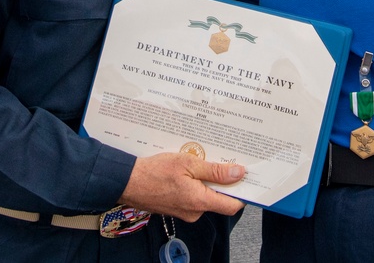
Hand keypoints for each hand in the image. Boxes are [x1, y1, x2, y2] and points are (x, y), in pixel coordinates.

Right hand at [119, 152, 245, 221]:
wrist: (127, 181)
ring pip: (205, 196)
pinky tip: (187, 170)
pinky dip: (194, 184)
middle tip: (221, 160)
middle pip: (219, 198)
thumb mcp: (189, 164)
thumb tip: (238, 173)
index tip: (246, 177)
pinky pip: (193, 196)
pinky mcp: (176, 208)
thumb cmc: (155, 171)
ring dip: (206, 180)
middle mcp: (194, 211)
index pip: (232, 205)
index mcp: (200, 202)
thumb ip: (215, 171)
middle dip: (221, 180)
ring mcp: (185, 212)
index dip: (242, 192)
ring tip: (199, 161)